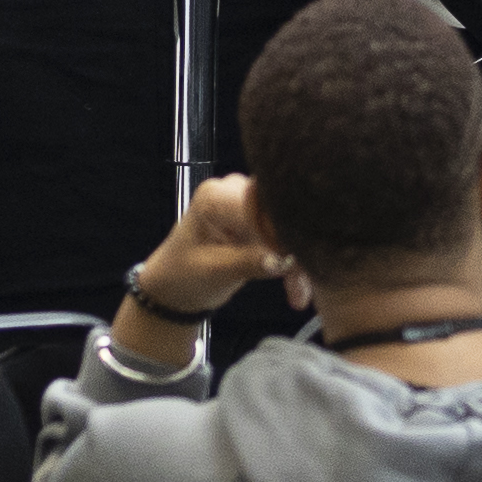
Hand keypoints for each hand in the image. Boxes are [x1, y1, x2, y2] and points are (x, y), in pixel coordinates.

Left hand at [110, 173, 288, 364]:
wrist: (173, 289)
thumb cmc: (182, 277)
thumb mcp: (212, 272)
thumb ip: (247, 262)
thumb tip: (282, 260)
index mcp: (216, 196)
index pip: (258, 205)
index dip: (280, 231)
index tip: (296, 259)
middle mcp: (236, 190)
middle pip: (278, 211)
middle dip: (294, 246)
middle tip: (308, 278)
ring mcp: (250, 203)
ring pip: (288, 225)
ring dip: (298, 258)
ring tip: (299, 292)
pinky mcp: (261, 220)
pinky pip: (287, 236)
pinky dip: (294, 262)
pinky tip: (296, 289)